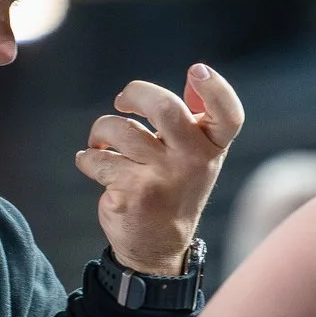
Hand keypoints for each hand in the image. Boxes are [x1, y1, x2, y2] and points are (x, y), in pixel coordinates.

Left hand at [76, 64, 245, 275]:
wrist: (158, 245)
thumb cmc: (174, 188)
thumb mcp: (195, 156)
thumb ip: (195, 119)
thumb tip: (195, 75)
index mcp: (211, 148)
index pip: (228, 115)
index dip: (216, 89)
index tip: (197, 70)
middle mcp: (193, 162)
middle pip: (164, 107)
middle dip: (134, 93)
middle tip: (122, 100)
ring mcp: (162, 178)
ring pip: (119, 129)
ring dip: (100, 132)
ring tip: (102, 143)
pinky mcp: (132, 192)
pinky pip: (97, 158)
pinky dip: (87, 158)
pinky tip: (93, 165)